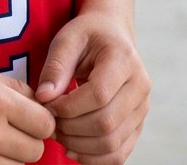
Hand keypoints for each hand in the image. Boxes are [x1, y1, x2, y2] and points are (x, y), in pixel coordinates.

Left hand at [34, 13, 149, 164]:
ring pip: (112, 143)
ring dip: (80, 146)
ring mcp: (142, 108)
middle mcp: (140, 86)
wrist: (112, 34)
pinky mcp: (137, 125)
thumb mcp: (67, 38)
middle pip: (106, 123)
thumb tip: (43, 97)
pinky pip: (119, 153)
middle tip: (49, 123)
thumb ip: (55, 66)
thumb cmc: (88, 34)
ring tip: (58, 134)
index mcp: (124, 59)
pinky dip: (94, 158)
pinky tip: (73, 149)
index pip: (99, 95)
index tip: (47, 104)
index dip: (69, 106)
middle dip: (71, 129)